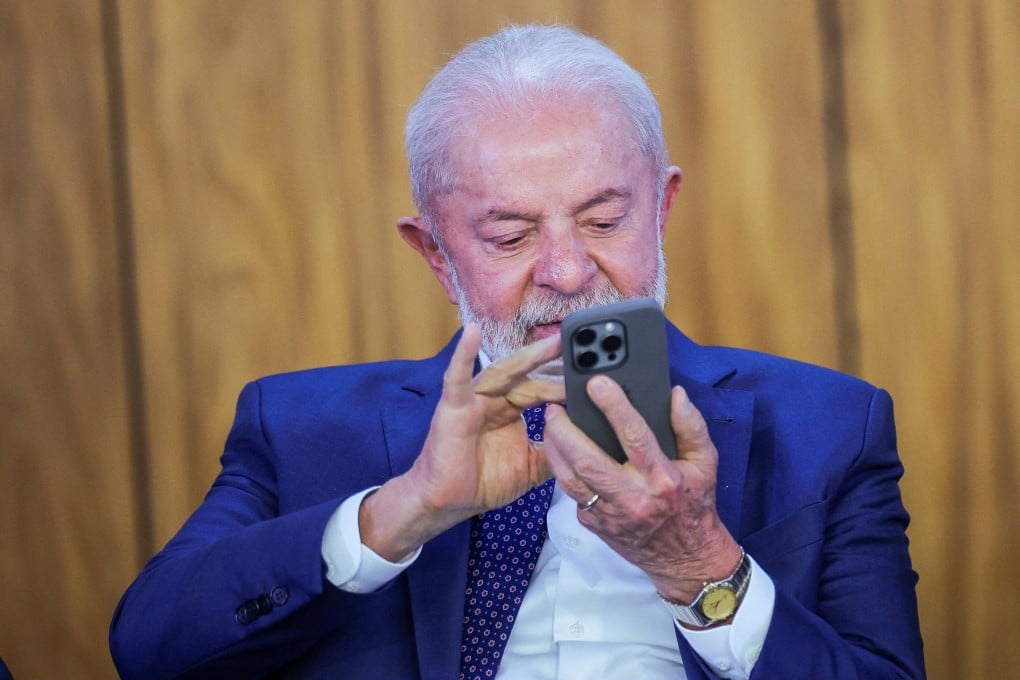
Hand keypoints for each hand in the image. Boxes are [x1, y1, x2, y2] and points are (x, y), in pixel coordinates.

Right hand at [360, 325, 564, 560]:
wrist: (447, 503)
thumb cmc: (483, 482)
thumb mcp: (533, 468)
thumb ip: (556, 453)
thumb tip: (587, 444)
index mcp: (512, 409)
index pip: (543, 388)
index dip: (565, 379)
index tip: (591, 368)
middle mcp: (495, 399)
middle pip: (529, 375)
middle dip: (555, 363)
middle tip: (584, 347)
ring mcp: (474, 400)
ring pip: (504, 372)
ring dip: (529, 356)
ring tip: (553, 342)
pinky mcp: (454, 407)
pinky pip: (457, 378)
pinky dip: (463, 354)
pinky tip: (472, 333)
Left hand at [544, 376, 740, 601]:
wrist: (686, 560)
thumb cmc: (694, 505)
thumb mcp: (705, 464)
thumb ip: (691, 426)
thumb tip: (675, 395)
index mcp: (662, 477)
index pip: (634, 435)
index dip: (613, 406)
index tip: (596, 383)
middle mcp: (633, 497)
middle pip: (589, 460)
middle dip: (565, 430)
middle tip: (554, 407)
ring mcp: (610, 514)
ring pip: (571, 479)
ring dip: (555, 450)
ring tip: (549, 426)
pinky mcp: (594, 524)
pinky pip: (573, 494)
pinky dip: (563, 471)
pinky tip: (560, 453)